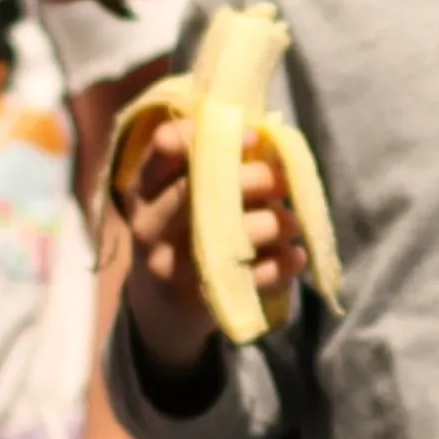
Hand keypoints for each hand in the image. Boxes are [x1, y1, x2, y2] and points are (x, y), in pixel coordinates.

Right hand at [113, 103, 301, 370]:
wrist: (162, 305)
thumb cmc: (183, 229)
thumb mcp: (177, 193)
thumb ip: (210, 163)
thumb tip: (270, 134)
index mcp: (143, 190)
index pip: (163, 148)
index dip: (208, 134)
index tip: (253, 135)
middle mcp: (148, 226)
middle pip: (201, 190)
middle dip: (254, 180)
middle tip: (282, 180)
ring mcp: (170, 267)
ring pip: (232, 235)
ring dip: (275, 222)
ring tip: (291, 221)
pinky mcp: (198, 300)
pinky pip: (250, 277)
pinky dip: (281, 264)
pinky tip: (295, 254)